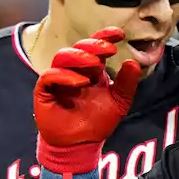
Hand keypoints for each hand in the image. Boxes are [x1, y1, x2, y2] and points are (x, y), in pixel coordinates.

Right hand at [34, 27, 142, 175]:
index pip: (95, 46)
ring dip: (79, 57)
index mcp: (91, 70)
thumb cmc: (96, 122)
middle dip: (93, 45)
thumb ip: (127, 84)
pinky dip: (64, 76)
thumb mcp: (119, 103)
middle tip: (108, 49)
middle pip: (78, 47)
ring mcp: (58, 79)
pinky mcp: (45, 91)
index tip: (120, 34)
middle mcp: (73, 71)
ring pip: (62, 56)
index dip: (105, 36)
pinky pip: (49, 76)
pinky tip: (80, 81)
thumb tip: (134, 63)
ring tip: (95, 64)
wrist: (80, 145)